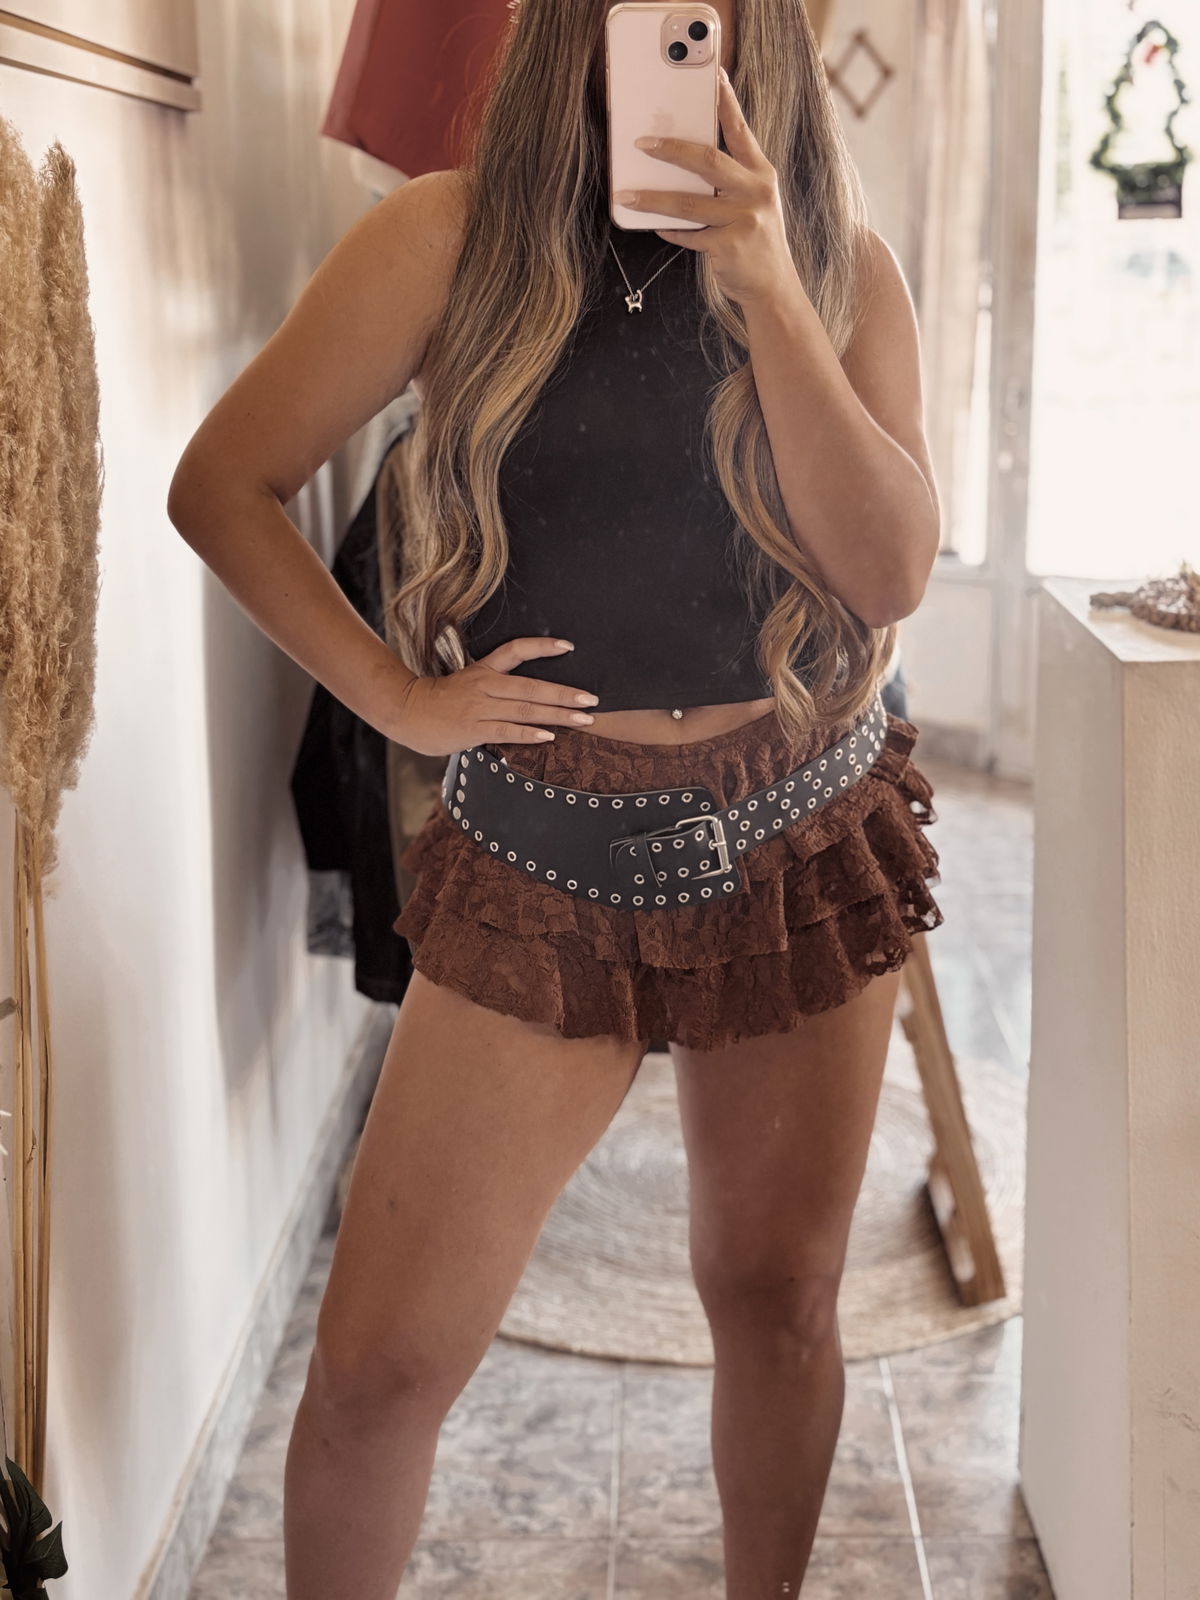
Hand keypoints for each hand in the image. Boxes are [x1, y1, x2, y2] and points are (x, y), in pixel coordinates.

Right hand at [392, 637, 600, 756]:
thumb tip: (525, 696)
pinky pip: (507, 731)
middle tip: (592, 699)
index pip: (516, 650)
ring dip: (558, 715)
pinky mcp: (474, 729)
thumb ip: (493, 687)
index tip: (568, 647)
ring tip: (584, 718)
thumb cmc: (438, 700)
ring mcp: (480, 707)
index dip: (542, 647)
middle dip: (566, 694)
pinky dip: (530, 734)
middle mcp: (485, 685)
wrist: (406, 712)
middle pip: (533, 686)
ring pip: (526, 709)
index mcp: (483, 669)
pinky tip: (550, 737)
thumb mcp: (466, 682)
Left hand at [612, 69, 795, 306]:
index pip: (740, 130)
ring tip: (627, 195)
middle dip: (672, 149)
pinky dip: (670, 231)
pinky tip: (655, 225)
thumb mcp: (754, 203)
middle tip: (643, 143)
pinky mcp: (729, 246)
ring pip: (689, 202)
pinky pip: (690, 235)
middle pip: (708, 161)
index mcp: (761, 174)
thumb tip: (684, 164)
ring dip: (654, 198)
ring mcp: (744, 219)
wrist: (773, 288)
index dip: (725, 102)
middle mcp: (755, 191)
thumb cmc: (756, 242)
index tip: (713, 76)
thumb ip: (729, 182)